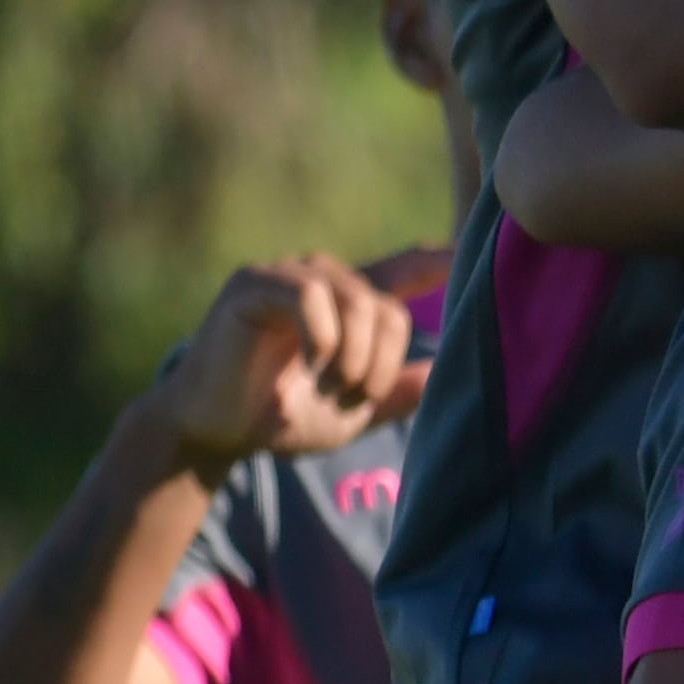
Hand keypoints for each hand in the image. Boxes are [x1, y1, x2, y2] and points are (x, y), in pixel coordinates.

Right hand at [143, 253, 432, 476]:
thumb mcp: (354, 410)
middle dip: (383, 363)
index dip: (438, 259)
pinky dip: (322, 336)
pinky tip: (311, 363)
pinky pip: (310, 295)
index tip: (468, 252)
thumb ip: (399, 391)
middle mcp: (324, 279)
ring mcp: (289, 276)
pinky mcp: (254, 283)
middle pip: (388, 307)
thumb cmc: (282, 417)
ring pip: (357, 299)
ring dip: (355, 355)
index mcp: (349, 304)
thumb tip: (446, 371)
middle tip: (354, 398)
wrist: (216, 431)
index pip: (405, 268)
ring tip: (332, 388)